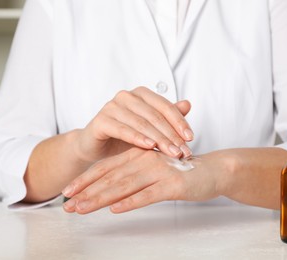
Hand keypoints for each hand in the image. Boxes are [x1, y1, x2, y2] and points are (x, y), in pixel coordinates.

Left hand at [62, 147, 224, 213]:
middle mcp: (144, 159)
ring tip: (82, 208)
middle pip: (110, 177)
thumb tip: (109, 195)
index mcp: (137, 154)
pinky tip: (115, 209)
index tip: (67, 193)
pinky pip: (148, 194)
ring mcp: (159, 171)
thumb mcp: (152, 169)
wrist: (213, 170)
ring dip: (101, 198)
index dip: (85, 180)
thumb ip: (132, 176)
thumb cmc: (180, 171)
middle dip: (86, 192)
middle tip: (67, 206)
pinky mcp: (173, 183)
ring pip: (124, 185)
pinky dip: (131, 201)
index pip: (105, 168)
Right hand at [75, 87, 192, 162]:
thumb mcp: (150, 129)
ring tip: (172, 152)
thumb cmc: (124, 138)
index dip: (179, 122)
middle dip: (171, 135)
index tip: (190, 138)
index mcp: (141, 94)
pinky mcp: (101, 120)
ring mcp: (112, 106)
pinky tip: (150, 146)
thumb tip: (188, 104)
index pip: (165, 106)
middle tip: (184, 151)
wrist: (96, 147)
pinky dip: (137, 138)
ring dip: (159, 139)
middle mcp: (126, 96)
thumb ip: (166, 118)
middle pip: (155, 115)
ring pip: (141, 123)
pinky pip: (123, 129)